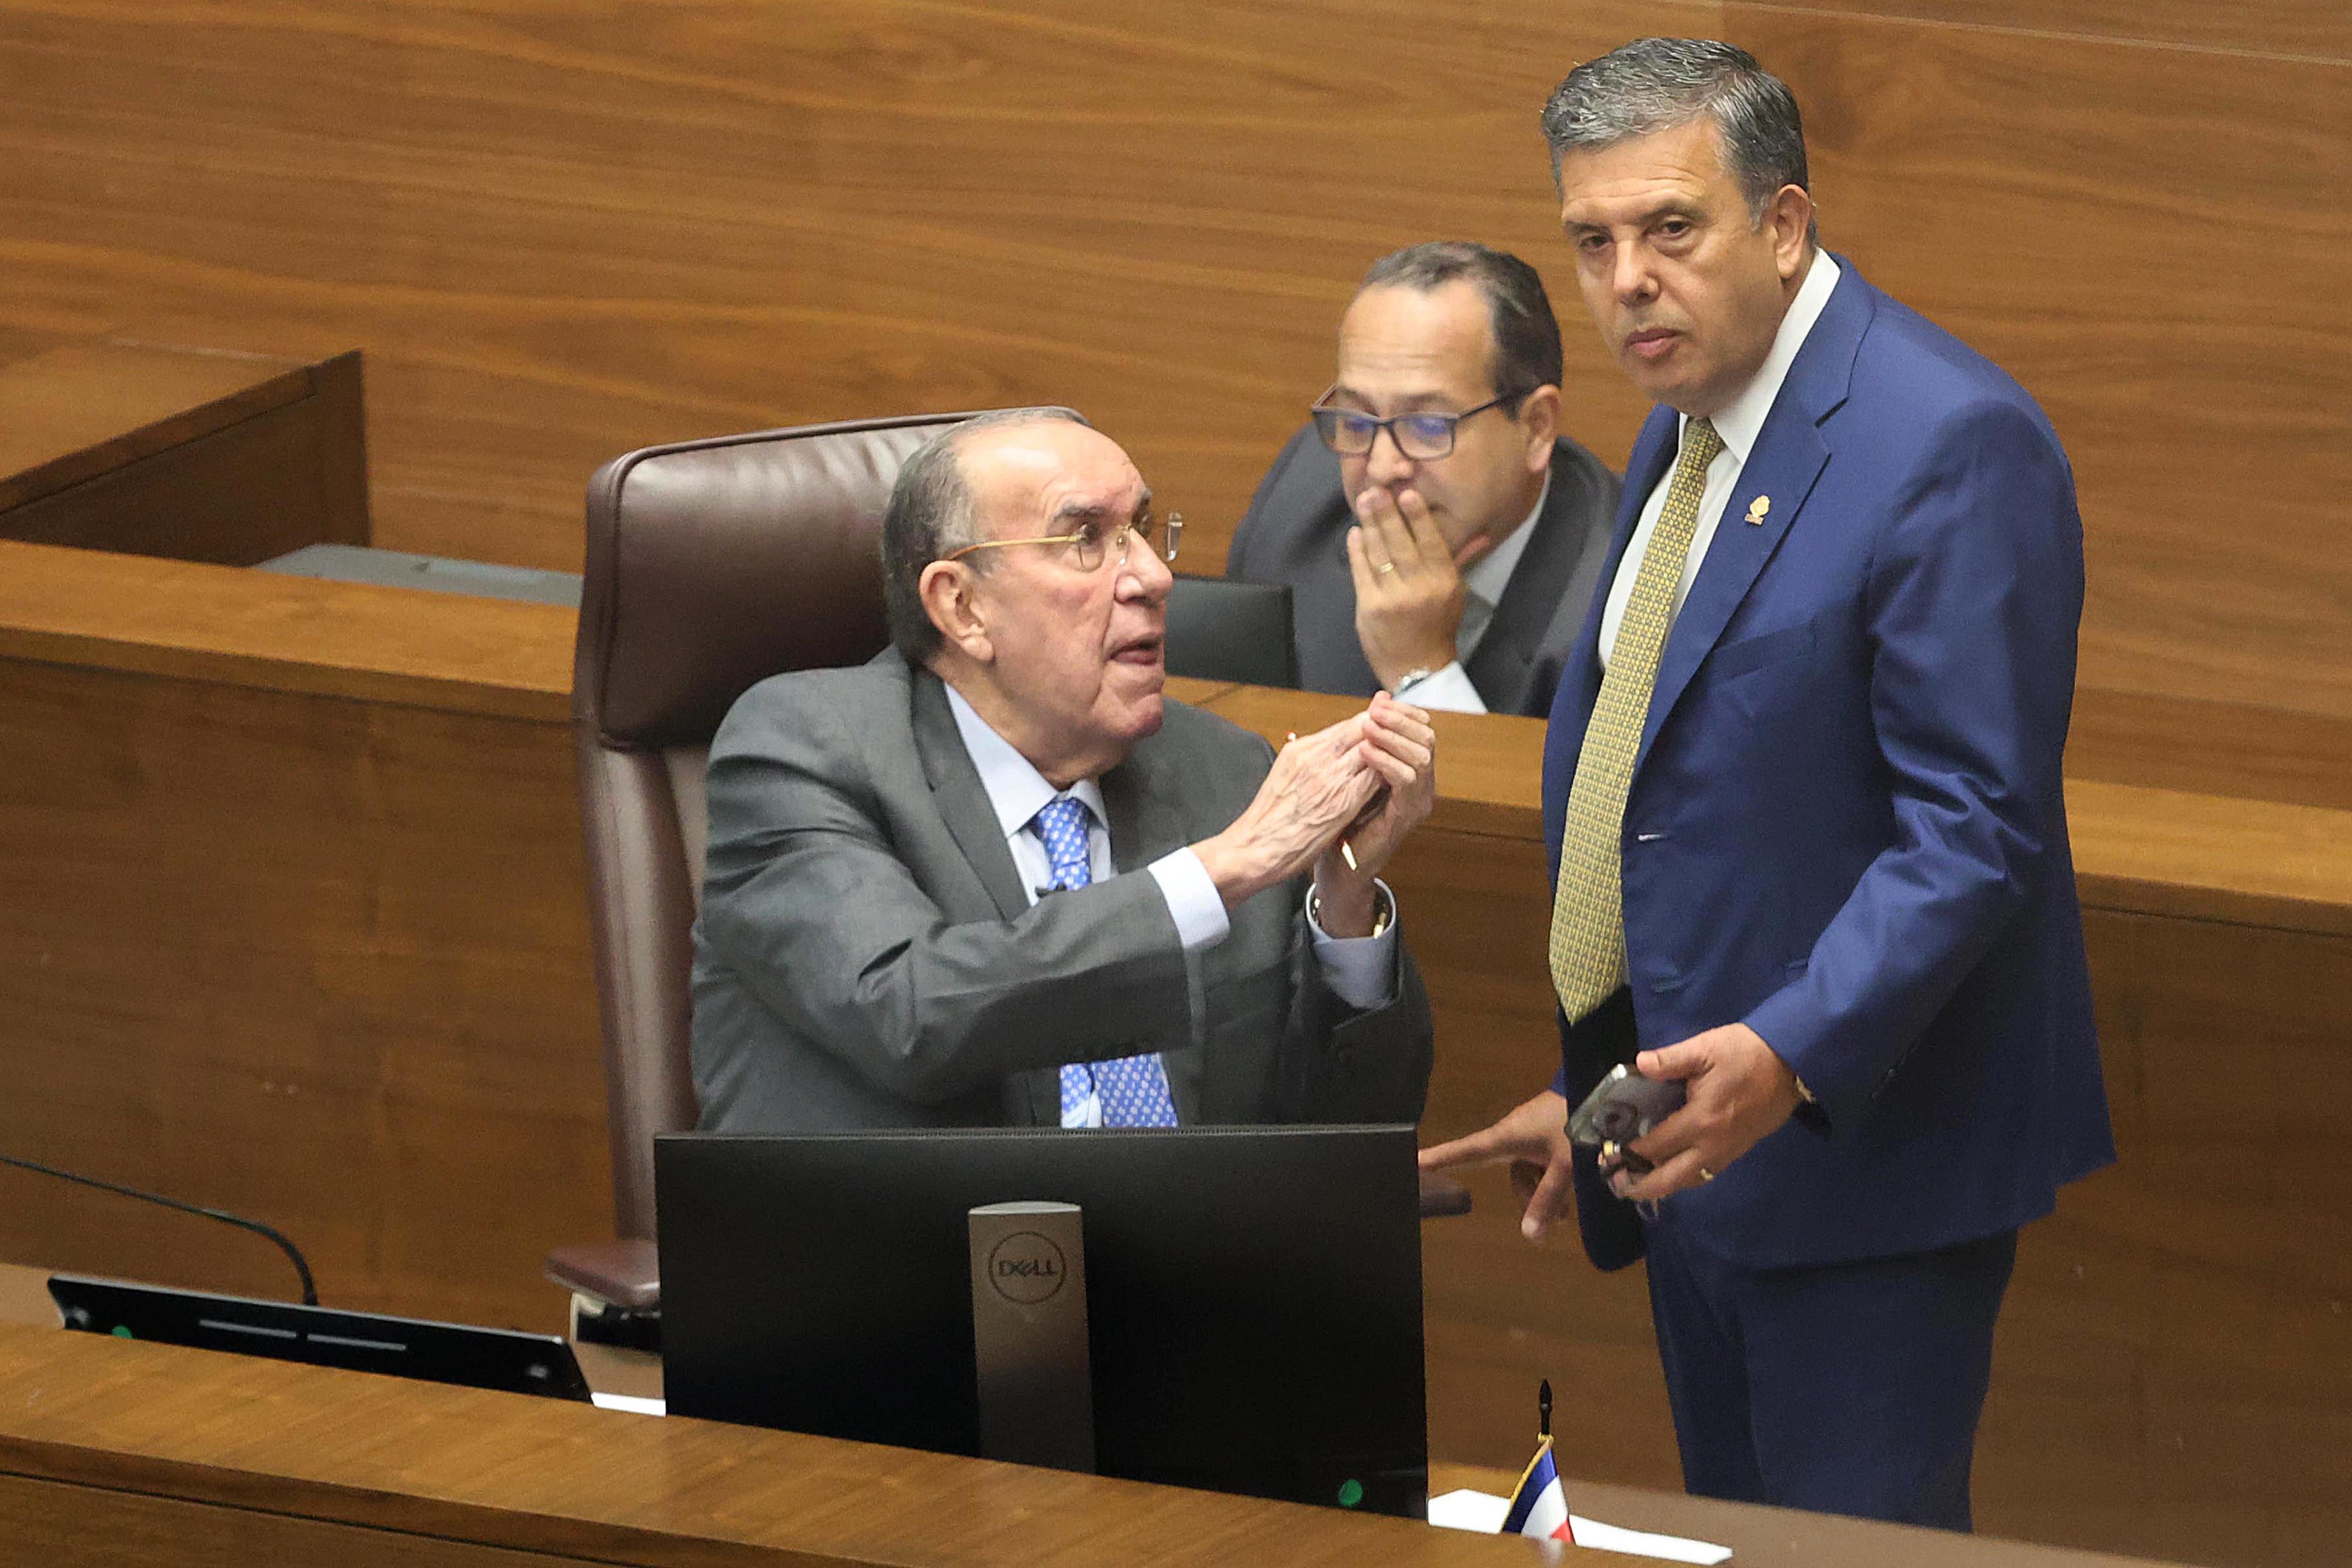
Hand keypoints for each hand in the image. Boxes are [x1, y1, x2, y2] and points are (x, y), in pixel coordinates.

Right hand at [1192, 711, 1385, 908]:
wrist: (1257, 847)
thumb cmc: (1268, 818)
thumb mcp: (1284, 774)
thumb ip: (1307, 759)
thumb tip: (1325, 750)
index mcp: (1301, 749)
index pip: (1345, 726)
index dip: (1368, 724)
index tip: (1381, 725)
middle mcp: (1317, 757)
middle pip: (1362, 731)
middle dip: (1383, 731)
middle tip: (1399, 735)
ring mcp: (1332, 777)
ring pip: (1372, 751)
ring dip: (1388, 753)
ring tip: (1400, 759)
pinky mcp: (1344, 801)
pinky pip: (1375, 778)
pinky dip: (1387, 775)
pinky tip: (1395, 779)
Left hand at [1309, 692, 1435, 929]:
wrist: (1339, 861)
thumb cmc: (1344, 813)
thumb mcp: (1355, 767)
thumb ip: (1369, 736)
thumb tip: (1378, 699)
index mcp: (1413, 769)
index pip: (1422, 729)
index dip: (1403, 713)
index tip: (1379, 703)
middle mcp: (1422, 784)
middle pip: (1427, 739)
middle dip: (1400, 721)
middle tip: (1373, 712)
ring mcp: (1418, 801)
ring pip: (1421, 757)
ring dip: (1393, 738)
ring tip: (1367, 728)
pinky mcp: (1406, 816)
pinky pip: (1406, 780)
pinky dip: (1386, 762)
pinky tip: (1365, 753)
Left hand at [1346, 487, 1470, 689]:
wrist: (1417, 668)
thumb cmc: (1437, 627)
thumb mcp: (1455, 593)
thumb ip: (1460, 560)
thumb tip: (1481, 532)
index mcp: (1444, 581)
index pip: (1430, 541)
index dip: (1418, 516)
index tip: (1408, 493)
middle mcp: (1420, 588)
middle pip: (1400, 543)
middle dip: (1386, 513)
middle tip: (1375, 490)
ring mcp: (1393, 598)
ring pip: (1379, 553)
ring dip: (1370, 525)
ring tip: (1364, 502)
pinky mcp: (1370, 608)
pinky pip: (1362, 572)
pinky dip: (1358, 550)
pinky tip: (1356, 533)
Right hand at [1418, 1090, 1575, 1243]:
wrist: (1601, 1090)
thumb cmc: (1576, 1123)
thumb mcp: (1565, 1165)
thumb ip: (1547, 1199)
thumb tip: (1530, 1238)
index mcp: (1506, 1137)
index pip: (1464, 1151)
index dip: (1437, 1159)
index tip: (1409, 1163)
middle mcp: (1511, 1135)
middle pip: (1509, 1175)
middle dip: (1529, 1198)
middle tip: (1559, 1218)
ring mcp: (1529, 1133)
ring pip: (1528, 1172)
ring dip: (1546, 1190)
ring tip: (1570, 1207)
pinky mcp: (1544, 1133)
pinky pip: (1539, 1162)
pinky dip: (1552, 1177)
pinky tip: (1572, 1186)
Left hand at [1602, 1023, 1801, 1202]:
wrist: (1793, 1063)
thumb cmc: (1746, 1053)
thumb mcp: (1705, 1048)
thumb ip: (1670, 1059)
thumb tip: (1639, 1063)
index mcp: (1700, 1121)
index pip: (1656, 1147)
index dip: (1629, 1155)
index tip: (1607, 1157)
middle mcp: (1712, 1145)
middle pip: (1671, 1179)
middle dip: (1641, 1186)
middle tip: (1616, 1184)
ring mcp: (1728, 1151)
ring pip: (1690, 1181)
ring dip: (1662, 1187)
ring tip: (1638, 1185)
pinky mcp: (1739, 1150)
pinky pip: (1706, 1174)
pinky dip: (1684, 1179)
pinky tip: (1671, 1172)